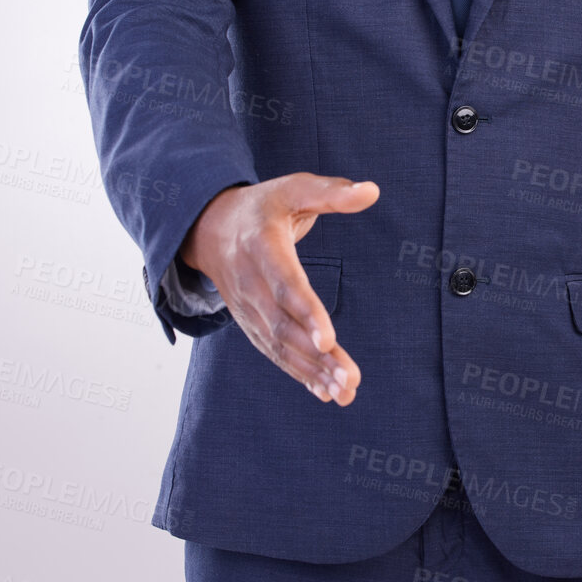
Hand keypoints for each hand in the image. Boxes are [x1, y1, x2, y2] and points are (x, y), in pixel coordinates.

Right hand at [179, 173, 377, 405]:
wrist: (209, 227)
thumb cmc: (263, 206)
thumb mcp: (293, 188)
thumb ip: (332, 192)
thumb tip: (373, 190)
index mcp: (262, 247)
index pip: (285, 285)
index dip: (307, 314)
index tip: (330, 341)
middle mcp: (251, 284)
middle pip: (284, 326)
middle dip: (317, 357)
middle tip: (351, 379)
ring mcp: (248, 309)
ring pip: (280, 346)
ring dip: (312, 372)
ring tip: (346, 392)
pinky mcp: (250, 324)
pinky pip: (274, 353)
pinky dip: (299, 374)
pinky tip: (325, 392)